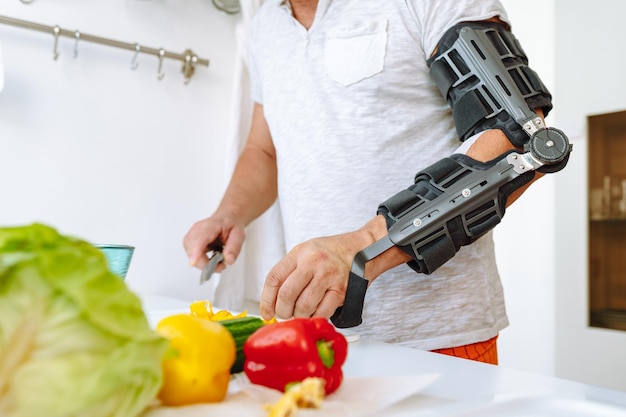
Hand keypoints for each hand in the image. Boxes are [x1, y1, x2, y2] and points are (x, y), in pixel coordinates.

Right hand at [183, 214, 245, 270]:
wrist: (226, 220)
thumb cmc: (230, 226)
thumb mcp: (239, 235)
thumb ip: (234, 247)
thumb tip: (229, 259)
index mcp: (211, 225)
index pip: (200, 238)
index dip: (195, 251)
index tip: (193, 263)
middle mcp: (198, 229)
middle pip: (193, 249)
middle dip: (205, 263)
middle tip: (220, 265)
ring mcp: (192, 235)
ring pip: (190, 254)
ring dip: (203, 263)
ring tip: (217, 260)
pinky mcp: (190, 242)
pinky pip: (191, 255)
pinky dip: (201, 260)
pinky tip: (210, 258)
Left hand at [260, 229, 376, 320]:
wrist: (361, 249)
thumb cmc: (330, 253)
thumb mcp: (305, 252)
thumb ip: (288, 272)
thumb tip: (272, 301)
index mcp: (300, 253)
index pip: (274, 278)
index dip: (266, 300)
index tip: (266, 311)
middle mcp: (313, 263)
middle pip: (286, 294)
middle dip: (282, 311)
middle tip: (284, 314)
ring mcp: (328, 276)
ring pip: (303, 306)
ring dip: (298, 316)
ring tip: (300, 314)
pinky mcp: (341, 290)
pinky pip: (322, 312)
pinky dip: (314, 318)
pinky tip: (313, 314)